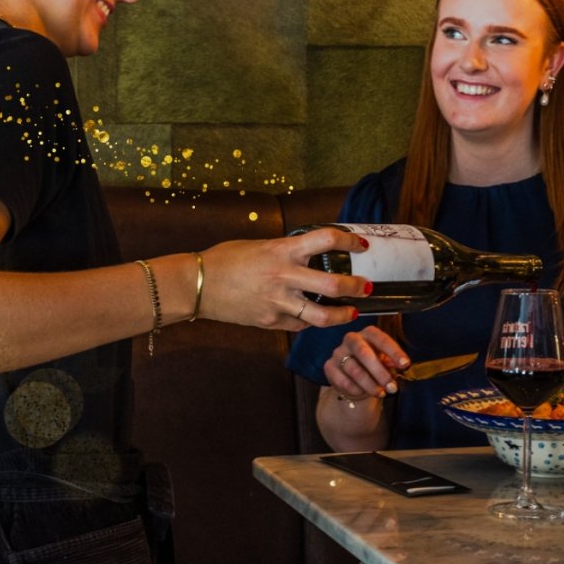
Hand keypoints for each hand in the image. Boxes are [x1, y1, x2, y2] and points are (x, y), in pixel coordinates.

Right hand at [200, 228, 370, 330]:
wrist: (197, 285)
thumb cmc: (225, 260)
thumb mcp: (260, 246)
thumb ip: (286, 251)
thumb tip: (308, 254)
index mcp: (283, 250)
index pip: (326, 240)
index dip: (349, 241)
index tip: (361, 245)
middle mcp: (285, 276)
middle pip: (334, 285)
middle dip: (357, 287)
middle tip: (367, 286)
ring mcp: (278, 302)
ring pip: (322, 316)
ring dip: (342, 316)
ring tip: (351, 313)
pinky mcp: (270, 322)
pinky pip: (299, 324)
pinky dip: (310, 321)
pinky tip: (315, 318)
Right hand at [325, 326, 410, 401]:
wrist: (355, 382)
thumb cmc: (372, 368)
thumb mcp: (385, 363)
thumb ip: (392, 362)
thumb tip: (400, 364)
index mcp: (368, 334)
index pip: (381, 338)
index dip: (394, 351)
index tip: (405, 364)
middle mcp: (351, 339)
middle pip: (364, 353)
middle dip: (380, 372)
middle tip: (391, 386)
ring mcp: (338, 352)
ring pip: (354, 370)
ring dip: (370, 385)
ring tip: (380, 393)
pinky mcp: (329, 366)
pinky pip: (343, 381)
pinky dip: (356, 390)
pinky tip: (363, 392)